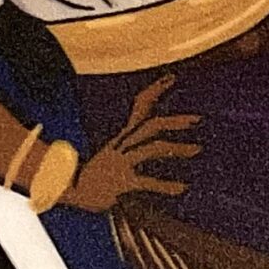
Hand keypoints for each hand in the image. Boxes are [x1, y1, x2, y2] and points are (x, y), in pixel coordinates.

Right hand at [68, 74, 202, 212]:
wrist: (71, 190)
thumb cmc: (96, 173)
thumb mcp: (113, 150)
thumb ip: (130, 138)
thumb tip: (142, 126)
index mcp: (122, 137)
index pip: (140, 106)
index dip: (155, 91)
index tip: (171, 78)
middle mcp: (122, 145)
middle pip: (151, 125)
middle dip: (175, 121)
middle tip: (197, 119)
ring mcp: (121, 162)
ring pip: (152, 148)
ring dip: (177, 148)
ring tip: (197, 149)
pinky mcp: (122, 182)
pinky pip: (147, 181)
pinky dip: (166, 185)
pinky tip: (181, 188)